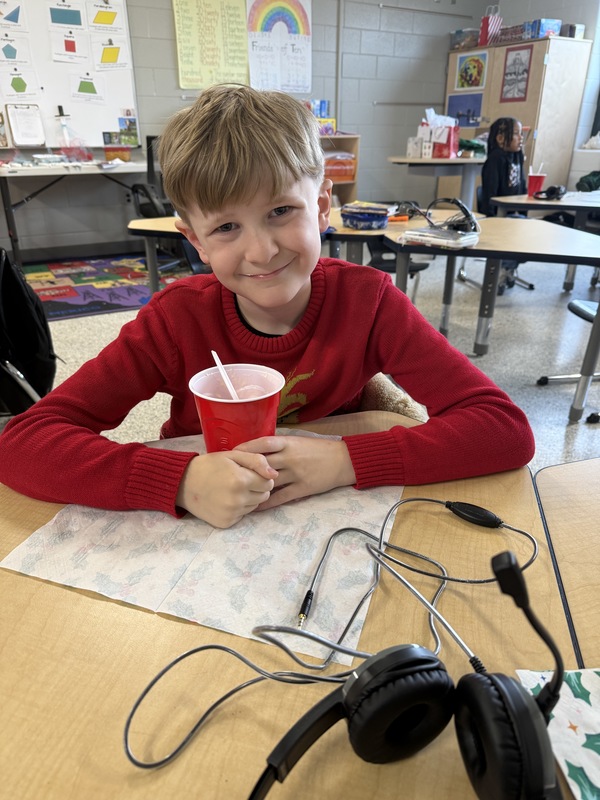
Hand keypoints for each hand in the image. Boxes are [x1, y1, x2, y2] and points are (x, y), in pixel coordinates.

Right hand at [176, 451, 277, 527]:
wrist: (183, 483)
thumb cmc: (210, 465)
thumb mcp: (233, 455)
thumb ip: (257, 461)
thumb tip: (274, 474)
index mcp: (241, 480)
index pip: (269, 483)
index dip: (262, 477)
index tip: (250, 473)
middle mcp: (238, 499)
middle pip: (264, 496)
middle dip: (257, 488)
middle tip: (241, 481)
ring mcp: (231, 513)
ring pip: (255, 506)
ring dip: (249, 498)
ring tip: (232, 490)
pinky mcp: (226, 523)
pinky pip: (243, 515)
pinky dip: (238, 508)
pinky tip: (226, 500)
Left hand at [234, 435, 355, 509]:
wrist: (343, 460)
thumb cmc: (319, 449)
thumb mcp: (299, 441)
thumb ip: (280, 446)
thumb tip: (257, 450)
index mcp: (289, 442)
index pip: (263, 443)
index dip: (246, 447)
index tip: (232, 453)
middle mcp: (291, 457)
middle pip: (263, 462)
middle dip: (244, 468)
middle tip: (228, 474)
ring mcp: (296, 474)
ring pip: (269, 481)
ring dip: (253, 487)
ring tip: (237, 493)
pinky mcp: (303, 488)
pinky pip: (281, 497)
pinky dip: (267, 503)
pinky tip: (255, 507)